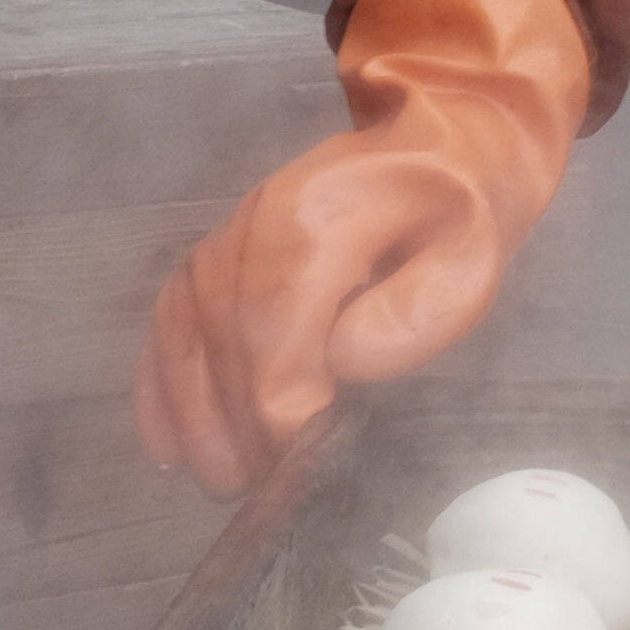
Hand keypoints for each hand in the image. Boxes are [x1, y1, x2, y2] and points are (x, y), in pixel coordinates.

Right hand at [136, 0, 588, 493]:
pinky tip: (168, 449)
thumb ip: (414, 314)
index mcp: (320, 220)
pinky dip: (158, 386)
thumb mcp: (471, 260)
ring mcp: (224, 235)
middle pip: (223, 340)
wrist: (438, 138)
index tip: (299, 464)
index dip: (278, 406)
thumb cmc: (462, 212)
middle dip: (237, 427)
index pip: (276, 328)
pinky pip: (166, 321)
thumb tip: (341, 366)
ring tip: (225, 483)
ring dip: (195, 419)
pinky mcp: (210, 254)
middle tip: (265, 491)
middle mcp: (254, 222)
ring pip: (184, 334)